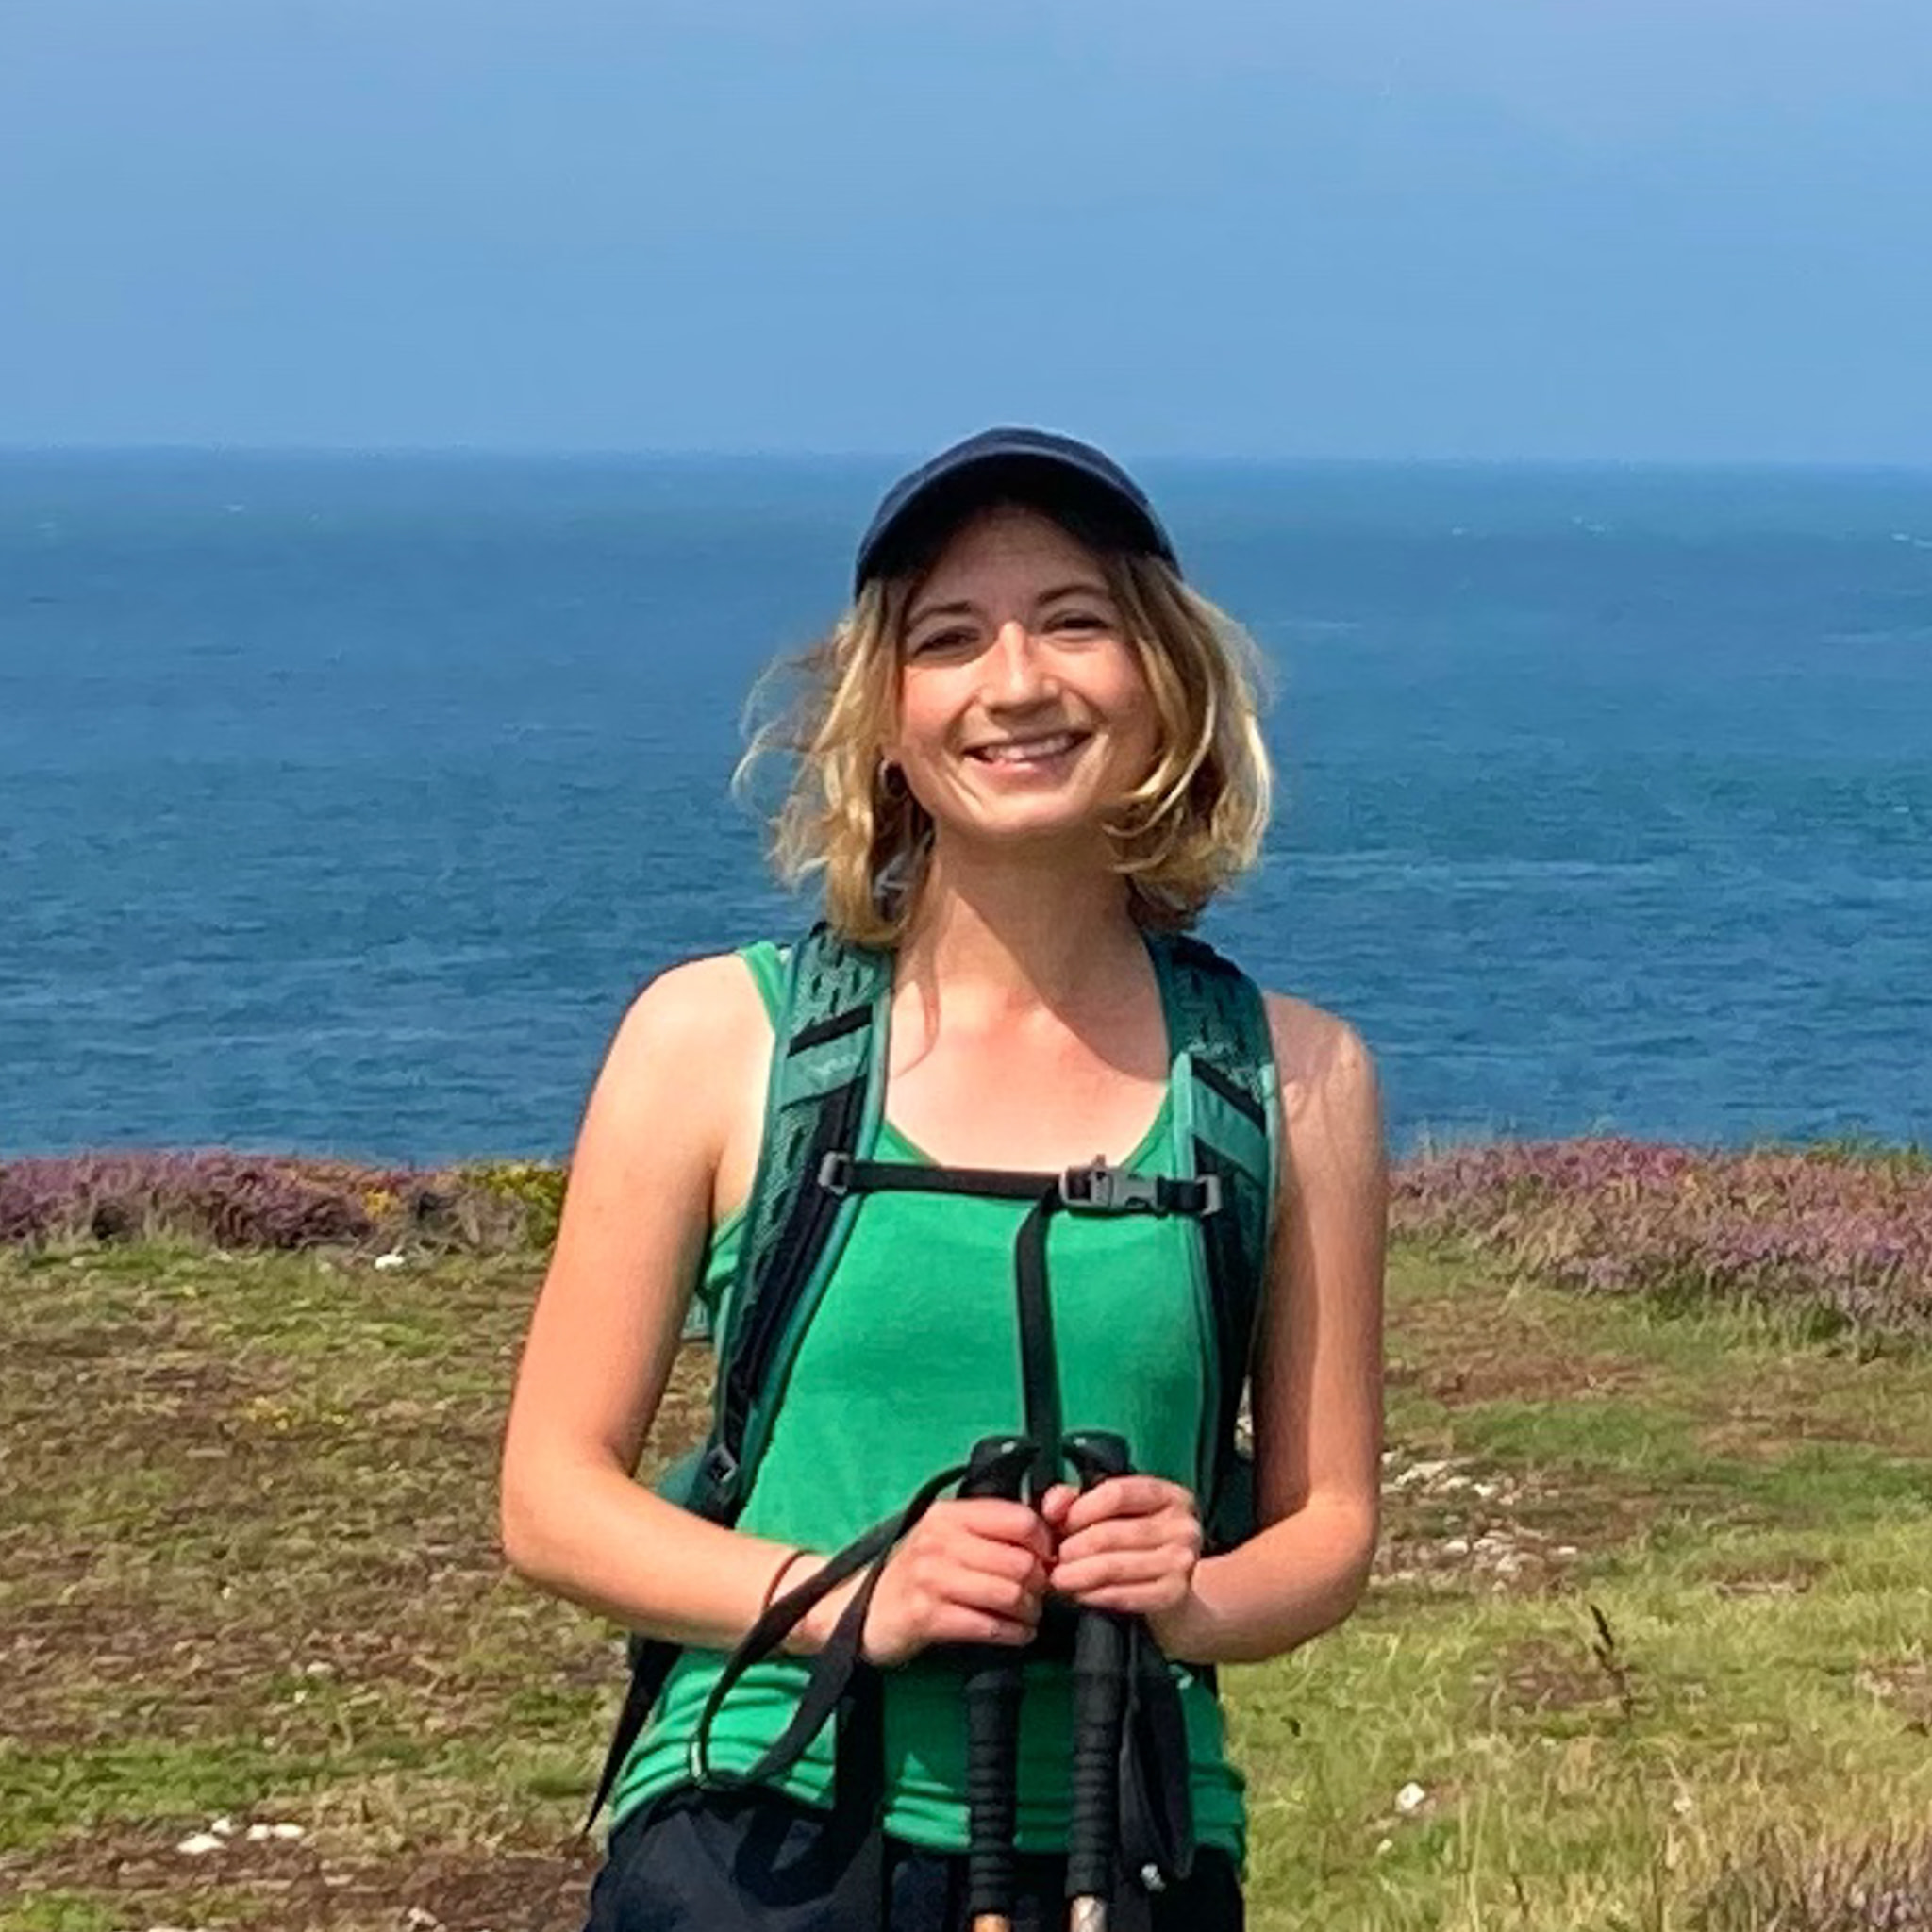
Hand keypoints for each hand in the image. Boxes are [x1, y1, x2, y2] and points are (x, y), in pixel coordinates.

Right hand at [798, 1498, 1053, 1667]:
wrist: (863, 1610)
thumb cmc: (919, 1572)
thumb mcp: (951, 1537)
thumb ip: (996, 1526)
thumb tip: (1057, 1516)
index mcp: (952, 1513)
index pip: (1021, 1519)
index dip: (1044, 1544)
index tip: (1047, 1562)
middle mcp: (941, 1539)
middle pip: (1021, 1561)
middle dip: (1040, 1585)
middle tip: (1039, 1597)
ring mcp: (931, 1577)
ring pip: (1009, 1594)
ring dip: (1029, 1612)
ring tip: (1028, 1617)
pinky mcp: (926, 1615)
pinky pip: (987, 1625)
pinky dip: (1012, 1634)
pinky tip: (1016, 1635)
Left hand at [1041, 1475, 1202, 1625]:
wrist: (1174, 1589)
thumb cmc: (1136, 1543)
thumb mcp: (1112, 1512)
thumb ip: (1076, 1499)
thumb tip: (1053, 1507)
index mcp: (1168, 1495)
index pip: (1116, 1494)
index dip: (1080, 1509)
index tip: (1056, 1522)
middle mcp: (1182, 1525)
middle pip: (1110, 1533)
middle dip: (1073, 1547)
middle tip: (1053, 1558)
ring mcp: (1181, 1561)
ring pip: (1114, 1566)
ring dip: (1078, 1574)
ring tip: (1059, 1578)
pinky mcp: (1174, 1594)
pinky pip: (1123, 1595)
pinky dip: (1095, 1595)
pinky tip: (1079, 1594)